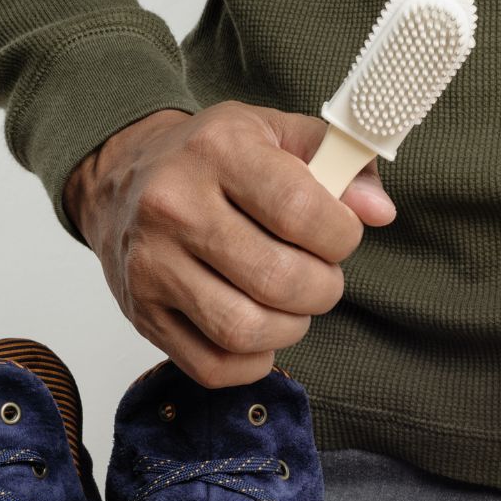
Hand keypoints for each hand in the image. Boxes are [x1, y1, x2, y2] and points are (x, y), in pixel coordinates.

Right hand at [64, 102, 395, 386]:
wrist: (121, 179)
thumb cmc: (212, 160)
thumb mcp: (276, 133)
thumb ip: (338, 162)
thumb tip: (379, 211)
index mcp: (218, 151)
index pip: (302, 212)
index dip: (342, 237)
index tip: (339, 236)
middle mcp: (175, 206)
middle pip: (279, 281)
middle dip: (322, 289)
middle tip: (319, 277)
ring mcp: (152, 266)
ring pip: (245, 331)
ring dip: (290, 328)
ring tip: (291, 305)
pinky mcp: (143, 314)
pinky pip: (214, 366)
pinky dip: (253, 361)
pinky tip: (259, 332)